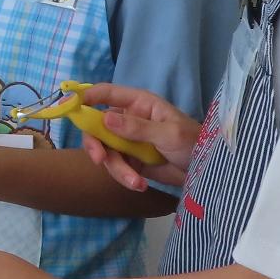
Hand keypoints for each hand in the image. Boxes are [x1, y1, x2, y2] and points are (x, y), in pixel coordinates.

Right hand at [77, 84, 200, 190]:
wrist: (206, 170)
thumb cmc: (193, 142)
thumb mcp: (168, 133)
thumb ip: (137, 127)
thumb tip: (105, 118)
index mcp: (139, 104)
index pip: (107, 93)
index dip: (87, 97)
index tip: (72, 106)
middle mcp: (128, 120)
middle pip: (97, 127)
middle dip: (96, 144)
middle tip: (99, 159)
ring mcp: (128, 141)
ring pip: (106, 152)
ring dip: (117, 169)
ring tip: (136, 182)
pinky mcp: (131, 162)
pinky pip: (117, 168)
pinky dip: (125, 178)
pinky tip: (140, 185)